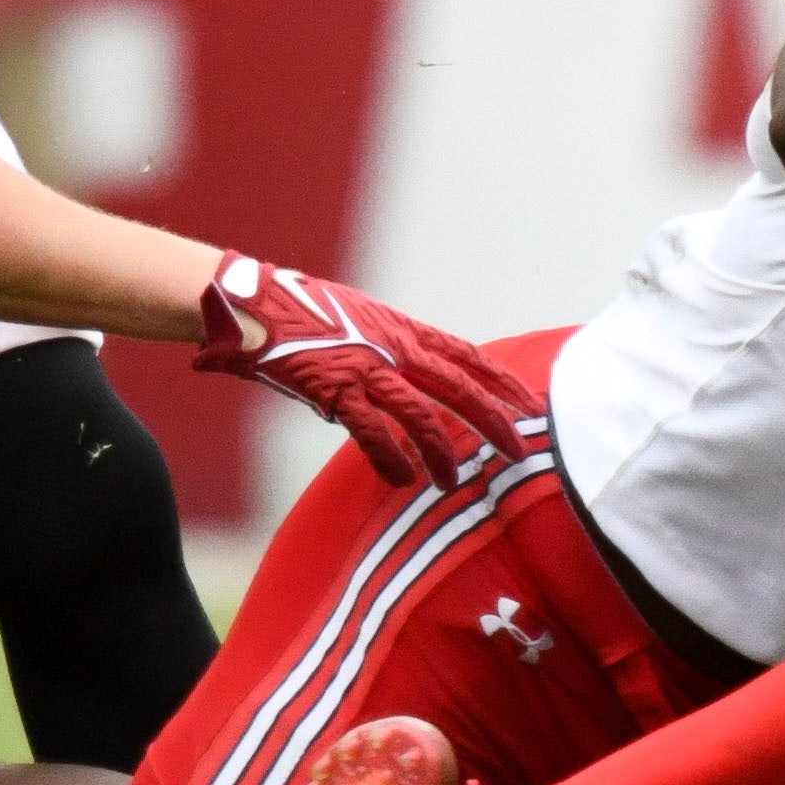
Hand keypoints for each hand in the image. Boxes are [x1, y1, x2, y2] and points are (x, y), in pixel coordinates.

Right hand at [193, 256, 538, 486]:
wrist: (253, 303)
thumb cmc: (304, 314)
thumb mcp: (361, 322)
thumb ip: (390, 351)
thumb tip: (406, 387)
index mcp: (403, 329)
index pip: (467, 355)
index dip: (501, 380)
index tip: (531, 403)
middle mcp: (392, 346)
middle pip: (457, 385)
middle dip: (493, 419)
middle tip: (520, 450)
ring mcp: (364, 366)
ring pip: (419, 413)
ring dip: (440, 452)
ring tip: (452, 482)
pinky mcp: (333, 387)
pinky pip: (370, 430)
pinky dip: (389, 457)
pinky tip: (402, 478)